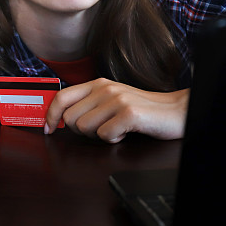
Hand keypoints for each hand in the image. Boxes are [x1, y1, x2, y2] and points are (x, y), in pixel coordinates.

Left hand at [44, 79, 189, 142]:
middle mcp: (105, 89)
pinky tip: (125, 133)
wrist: (176, 111)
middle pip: (70, 119)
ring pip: (85, 129)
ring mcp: (117, 100)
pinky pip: (105, 136)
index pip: (62, 97)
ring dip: (99, 136)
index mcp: (98, 84)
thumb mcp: (112, 100)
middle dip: (82, 131)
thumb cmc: (142, 110)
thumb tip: (61, 117)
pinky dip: (114, 140)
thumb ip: (89, 104)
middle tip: (102, 129)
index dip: (51, 115)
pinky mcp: (129, 113)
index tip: (48, 129)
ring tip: (116, 129)